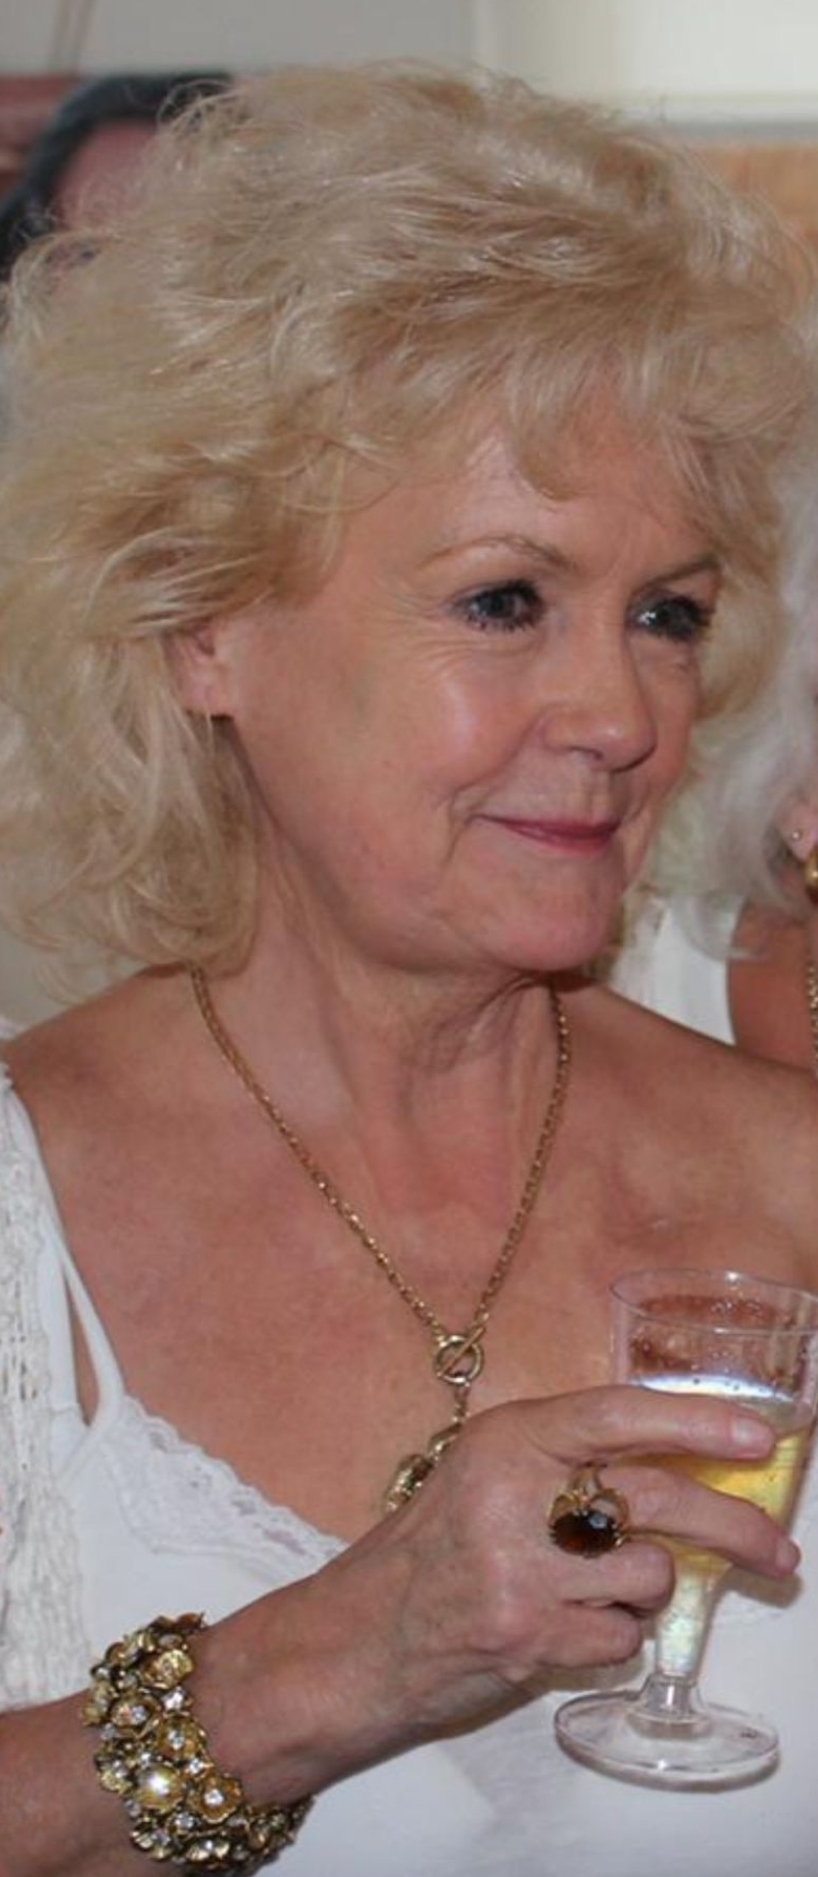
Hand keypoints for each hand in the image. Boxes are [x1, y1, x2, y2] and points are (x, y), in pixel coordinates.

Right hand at [308, 1384, 795, 1751]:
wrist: (357, 1641)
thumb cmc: (430, 1551)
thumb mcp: (484, 1475)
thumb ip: (564, 1460)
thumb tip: (680, 1460)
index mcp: (506, 1441)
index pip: (615, 1415)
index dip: (694, 1421)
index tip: (756, 1435)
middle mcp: (513, 1497)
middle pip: (656, 1500)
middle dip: (733, 1526)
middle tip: (777, 1548)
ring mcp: (521, 1572)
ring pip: (649, 1575)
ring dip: (648, 1590)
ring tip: (604, 1589)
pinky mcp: (529, 1637)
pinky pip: (622, 1637)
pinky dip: (616, 1637)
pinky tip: (573, 1627)